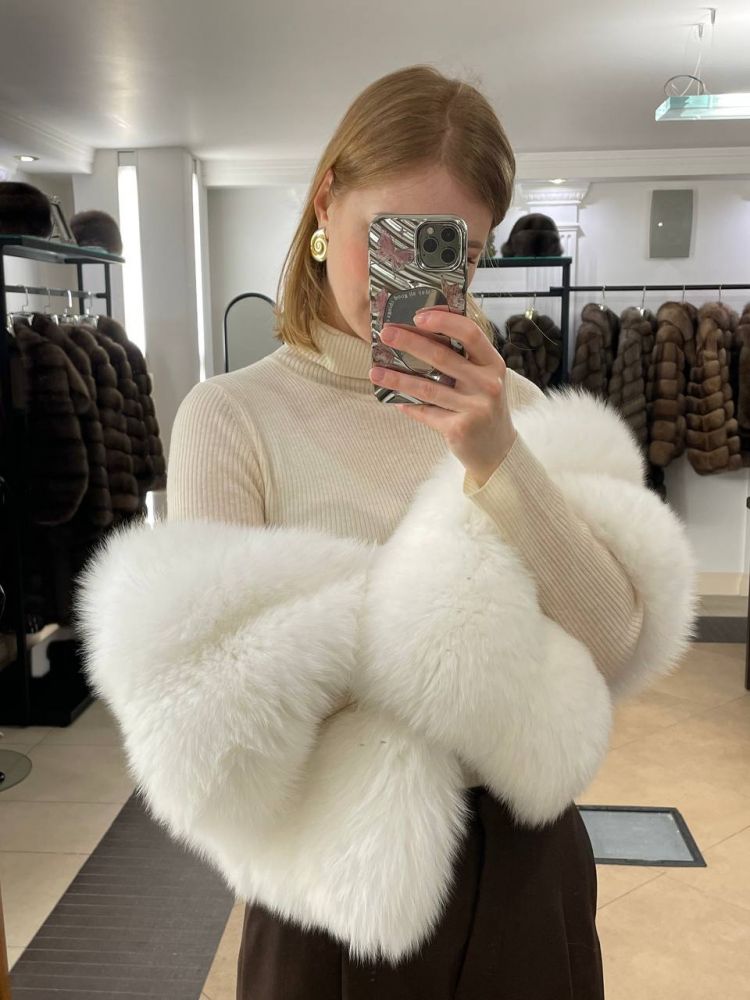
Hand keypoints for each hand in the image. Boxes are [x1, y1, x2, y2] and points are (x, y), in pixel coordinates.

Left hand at [370, 305, 516, 486]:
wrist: (497, 449)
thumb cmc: (483, 405)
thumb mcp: (483, 378)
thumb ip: (463, 358)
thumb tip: (420, 334)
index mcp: (493, 364)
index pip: (470, 333)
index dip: (443, 322)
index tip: (417, 316)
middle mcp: (487, 384)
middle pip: (442, 357)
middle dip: (410, 343)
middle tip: (385, 334)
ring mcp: (474, 408)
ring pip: (427, 388)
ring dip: (397, 378)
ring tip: (375, 372)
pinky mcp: (459, 429)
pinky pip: (425, 412)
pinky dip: (407, 405)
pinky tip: (394, 400)